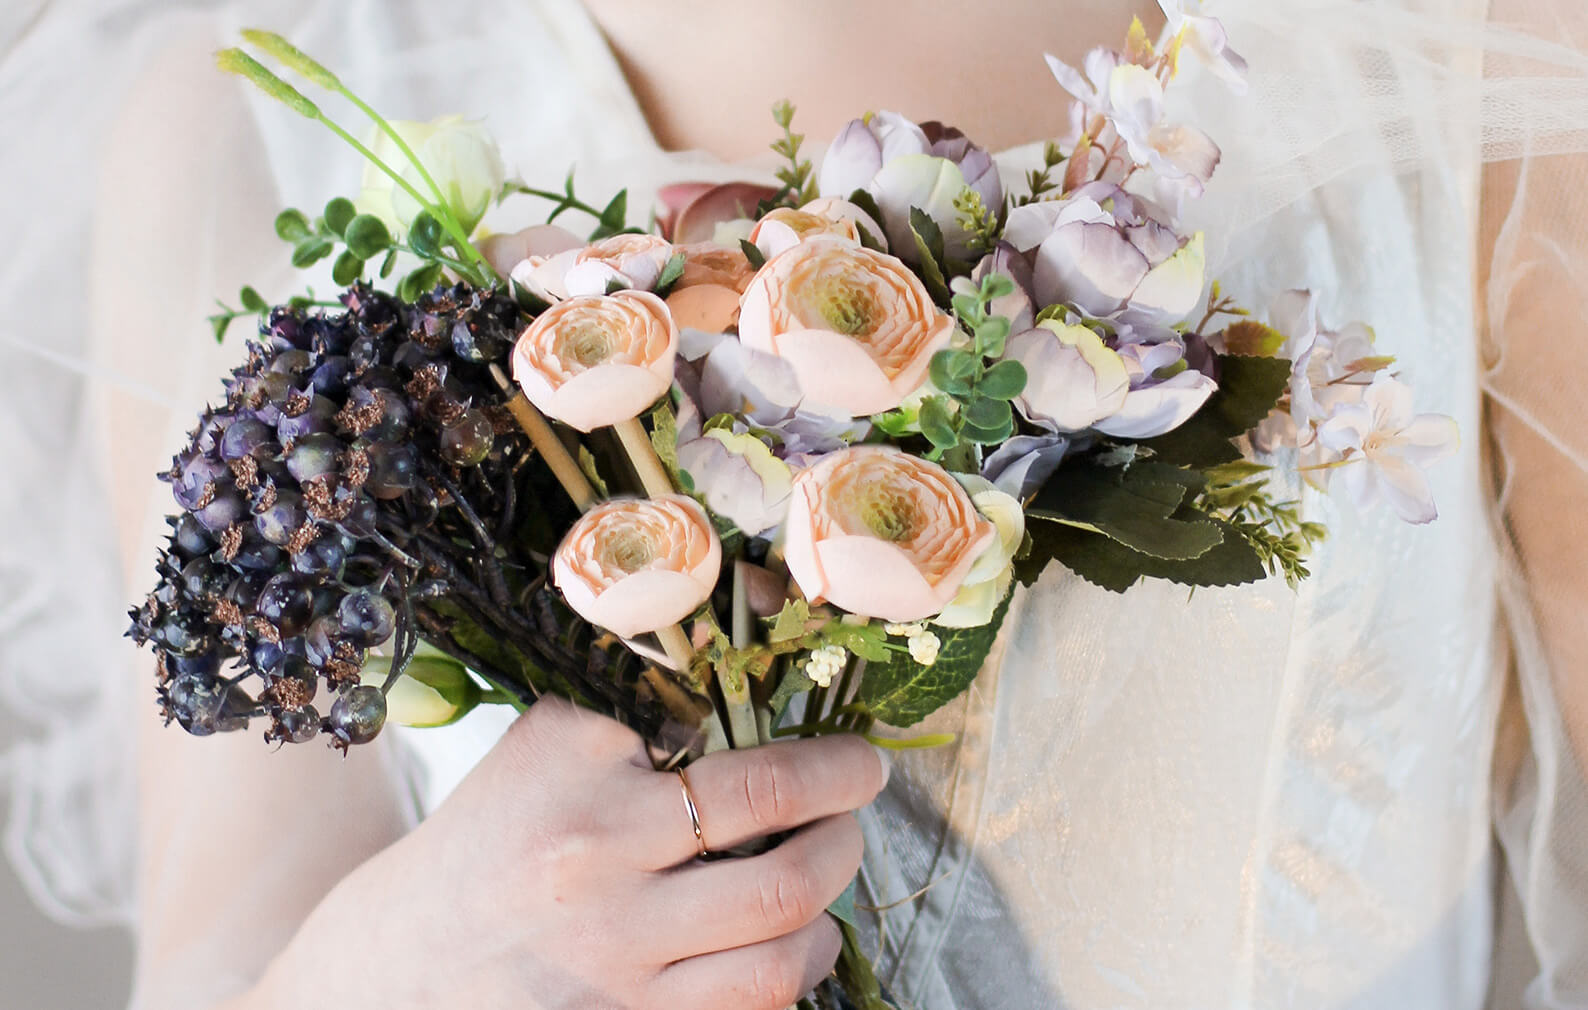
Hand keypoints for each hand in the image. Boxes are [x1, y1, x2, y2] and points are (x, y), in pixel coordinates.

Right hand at [242, 697, 888, 1009]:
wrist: (373, 979)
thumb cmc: (468, 856)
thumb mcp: (531, 758)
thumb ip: (628, 723)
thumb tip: (749, 697)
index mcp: (580, 787)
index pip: (756, 777)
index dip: (836, 769)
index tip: (862, 762)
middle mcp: (599, 877)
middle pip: (787, 870)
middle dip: (846, 840)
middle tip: (854, 817)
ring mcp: (612, 974)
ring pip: (781, 957)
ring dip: (826, 919)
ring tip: (821, 888)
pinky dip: (787, 982)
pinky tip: (781, 954)